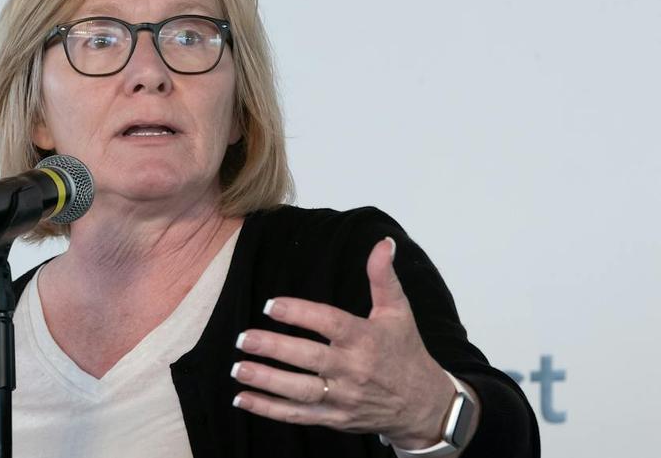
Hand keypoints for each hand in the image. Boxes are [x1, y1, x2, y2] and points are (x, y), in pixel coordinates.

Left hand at [231, 237, 456, 447]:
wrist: (423, 405)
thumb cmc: (406, 353)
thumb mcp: (398, 311)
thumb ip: (383, 277)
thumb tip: (383, 243)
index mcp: (365, 339)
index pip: (329, 323)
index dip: (299, 314)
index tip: (270, 305)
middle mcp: (353, 369)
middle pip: (309, 358)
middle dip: (273, 348)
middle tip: (243, 339)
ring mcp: (343, 397)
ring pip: (299, 390)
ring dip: (266, 380)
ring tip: (238, 367)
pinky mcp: (335, 417)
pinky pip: (298, 415)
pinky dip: (269, 409)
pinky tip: (243, 398)